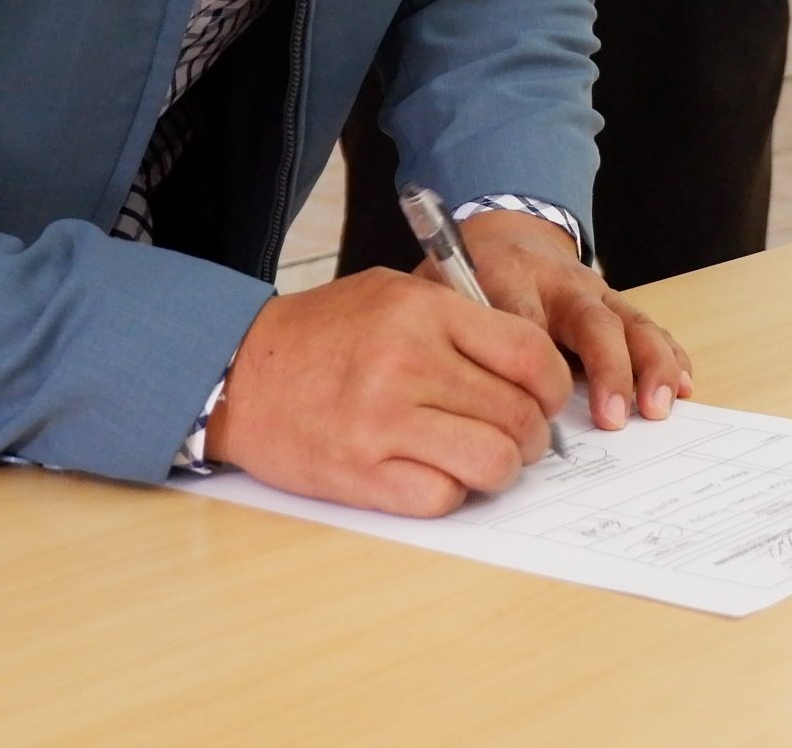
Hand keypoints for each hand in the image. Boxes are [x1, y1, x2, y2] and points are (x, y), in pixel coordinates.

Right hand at [201, 268, 572, 516]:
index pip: (529, 355)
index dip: (552, 385)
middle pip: (517, 414)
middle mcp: (406, 364)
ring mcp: (382, 423)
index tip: (545, 397)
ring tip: (485, 459)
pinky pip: (443, 497)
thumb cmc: (324, 332)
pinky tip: (438, 473)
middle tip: (518, 436)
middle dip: (532, 434)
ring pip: (492, 462)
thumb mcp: (394, 294)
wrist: (239, 372)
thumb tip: (532, 365)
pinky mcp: (361, 474)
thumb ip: (461, 318)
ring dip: (501, 469)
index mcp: (422, 312)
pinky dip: (452, 492)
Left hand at [457, 210, 693, 430]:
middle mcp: (561, 285)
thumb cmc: (471, 278)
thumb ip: (444, 327)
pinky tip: (683, 387)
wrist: (504, 237)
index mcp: (509, 278)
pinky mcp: (617, 306)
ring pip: (632, 323)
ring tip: (658, 406)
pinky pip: (650, 329)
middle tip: (612, 418)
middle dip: (607, 369)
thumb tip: (449, 393)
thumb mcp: (441, 290)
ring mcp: (596, 294)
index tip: (538, 405)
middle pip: (591, 322)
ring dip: (650, 366)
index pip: (523, 316)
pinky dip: (671, 357)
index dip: (535, 358)